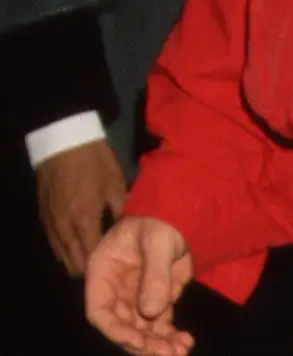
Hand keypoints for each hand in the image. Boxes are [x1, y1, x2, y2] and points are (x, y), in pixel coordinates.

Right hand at [37, 137, 126, 275]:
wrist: (63, 143)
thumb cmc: (95, 161)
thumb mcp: (116, 183)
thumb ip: (122, 209)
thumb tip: (129, 228)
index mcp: (84, 221)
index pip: (92, 257)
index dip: (105, 264)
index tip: (119, 265)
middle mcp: (64, 229)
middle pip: (74, 263)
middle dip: (90, 268)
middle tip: (109, 265)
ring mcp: (51, 225)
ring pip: (62, 257)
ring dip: (77, 260)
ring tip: (96, 258)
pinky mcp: (44, 218)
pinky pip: (54, 244)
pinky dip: (66, 250)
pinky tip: (79, 245)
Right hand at [84, 216, 195, 354]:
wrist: (184, 210)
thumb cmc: (162, 218)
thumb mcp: (158, 240)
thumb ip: (154, 274)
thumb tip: (151, 313)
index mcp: (103, 273)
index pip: (100, 311)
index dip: (116, 330)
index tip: (138, 340)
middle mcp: (116, 290)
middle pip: (122, 325)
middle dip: (142, 342)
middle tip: (166, 353)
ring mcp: (136, 296)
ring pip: (142, 328)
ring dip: (159, 343)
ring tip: (180, 351)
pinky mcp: (158, 297)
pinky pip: (160, 322)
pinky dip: (170, 334)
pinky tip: (185, 343)